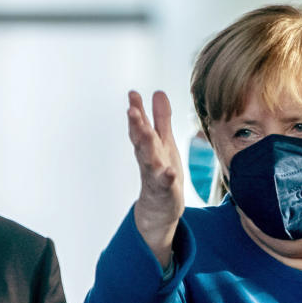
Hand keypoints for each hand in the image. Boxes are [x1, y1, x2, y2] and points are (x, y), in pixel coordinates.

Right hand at [128, 90, 184, 267]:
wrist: (159, 209)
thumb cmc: (161, 172)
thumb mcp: (163, 142)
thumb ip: (160, 119)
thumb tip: (158, 92)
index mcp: (148, 147)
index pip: (140, 126)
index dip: (137, 111)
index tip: (133, 94)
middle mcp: (149, 160)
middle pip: (141, 141)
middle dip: (136, 125)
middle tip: (132, 110)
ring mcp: (155, 176)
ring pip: (149, 160)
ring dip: (146, 147)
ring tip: (145, 132)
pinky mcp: (165, 192)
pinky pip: (165, 184)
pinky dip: (166, 178)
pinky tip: (169, 172)